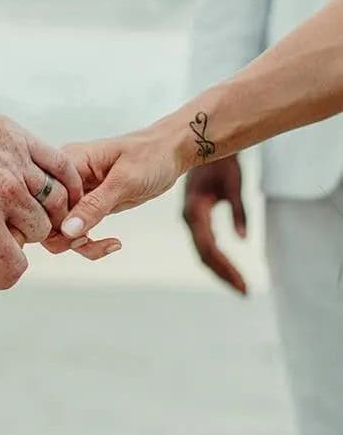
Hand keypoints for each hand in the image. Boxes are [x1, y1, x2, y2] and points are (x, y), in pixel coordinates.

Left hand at [0, 97, 83, 292]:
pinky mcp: (23, 139)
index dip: (4, 278)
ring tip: (28, 218)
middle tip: (0, 237)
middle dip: (21, 242)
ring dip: (47, 215)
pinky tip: (62, 194)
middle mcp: (8, 193)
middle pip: (39, 232)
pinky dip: (69, 185)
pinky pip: (62, 166)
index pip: (13, 264)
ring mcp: (19, 164)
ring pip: (57, 202)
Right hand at [51, 124, 183, 244]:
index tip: (79, 231)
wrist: (170, 152)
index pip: (42, 196)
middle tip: (90, 241)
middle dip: (65, 237)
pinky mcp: (87, 205)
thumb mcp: (124, 181)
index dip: (53, 219)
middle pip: (46, 216)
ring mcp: (76, 192)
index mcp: (68, 162)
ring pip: (60, 229)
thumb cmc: (150, 156)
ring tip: (108, 244)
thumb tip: (67, 230)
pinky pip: (77, 231)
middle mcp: (66, 178)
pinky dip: (90, 243)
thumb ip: (95, 205)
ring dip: (79, 244)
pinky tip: (113, 243)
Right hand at [182, 156, 247, 295]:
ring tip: (239, 284)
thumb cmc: (221, 161)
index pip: (210, 248)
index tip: (242, 284)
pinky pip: (204, 242)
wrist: (204, 142)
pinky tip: (228, 267)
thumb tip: (243, 238)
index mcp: (195, 211)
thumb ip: (240, 211)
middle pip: (205, 255)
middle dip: (224, 274)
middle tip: (244, 292)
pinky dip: (216, 257)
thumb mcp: (235, 184)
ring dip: (220, 269)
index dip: (226, 268)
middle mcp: (190, 217)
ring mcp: (191, 217)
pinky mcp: (196, 216)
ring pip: (203, 251)